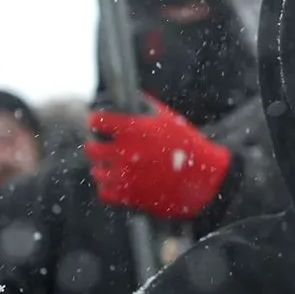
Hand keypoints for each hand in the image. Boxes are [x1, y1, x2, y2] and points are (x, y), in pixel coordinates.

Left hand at [86, 97, 230, 218]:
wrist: (204, 177)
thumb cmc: (188, 144)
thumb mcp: (168, 118)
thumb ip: (145, 107)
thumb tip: (130, 97)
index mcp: (133, 130)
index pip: (97, 121)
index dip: (95, 120)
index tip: (97, 122)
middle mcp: (126, 152)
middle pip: (91, 149)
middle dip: (94, 145)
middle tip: (99, 145)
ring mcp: (126, 176)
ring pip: (97, 172)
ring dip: (101, 167)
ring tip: (109, 165)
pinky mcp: (130, 196)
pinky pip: (105, 192)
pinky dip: (107, 187)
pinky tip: (115, 181)